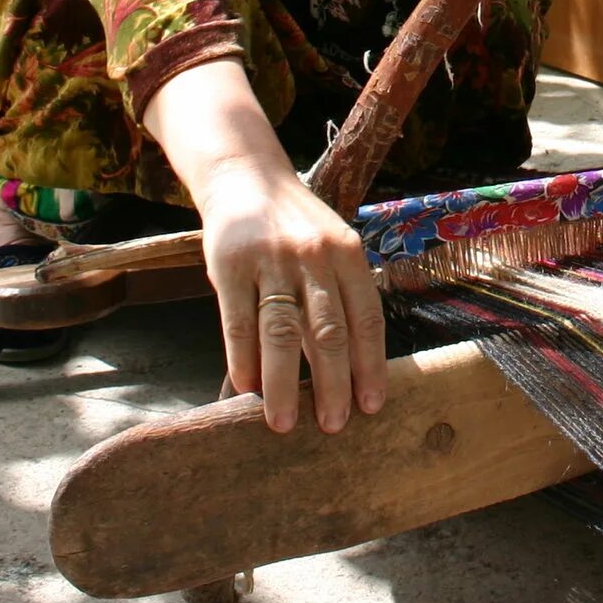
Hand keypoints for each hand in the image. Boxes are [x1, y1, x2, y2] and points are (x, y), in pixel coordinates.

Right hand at [198, 157, 387, 434]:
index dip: (370, 364)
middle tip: (333, 425)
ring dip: (285, 382)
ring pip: (282, 332)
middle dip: (333, 383)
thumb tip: (349, 369)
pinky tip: (246, 387)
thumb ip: (340, 295)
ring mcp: (270, 260)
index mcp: (348, 253)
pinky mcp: (230, 264)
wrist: (246, 177)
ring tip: (285, 422)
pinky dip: (243, 358)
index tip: (372, 406)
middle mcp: (313, 256)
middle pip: (327, 330)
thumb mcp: (330, 248)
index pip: (366, 317)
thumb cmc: (295, 226)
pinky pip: (239, 321)